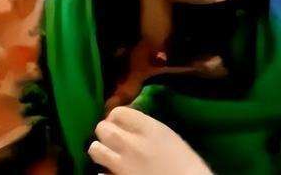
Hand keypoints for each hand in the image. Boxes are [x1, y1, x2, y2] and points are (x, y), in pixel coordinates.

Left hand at [88, 106, 212, 174]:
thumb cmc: (185, 162)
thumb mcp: (167, 135)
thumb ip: (146, 126)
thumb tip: (129, 121)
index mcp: (147, 127)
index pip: (118, 112)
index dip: (117, 117)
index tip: (122, 123)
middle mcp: (130, 143)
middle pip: (102, 128)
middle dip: (106, 131)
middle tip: (114, 138)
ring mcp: (121, 164)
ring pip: (94, 149)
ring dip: (100, 149)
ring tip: (109, 154)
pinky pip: (100, 173)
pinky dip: (104, 172)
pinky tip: (113, 172)